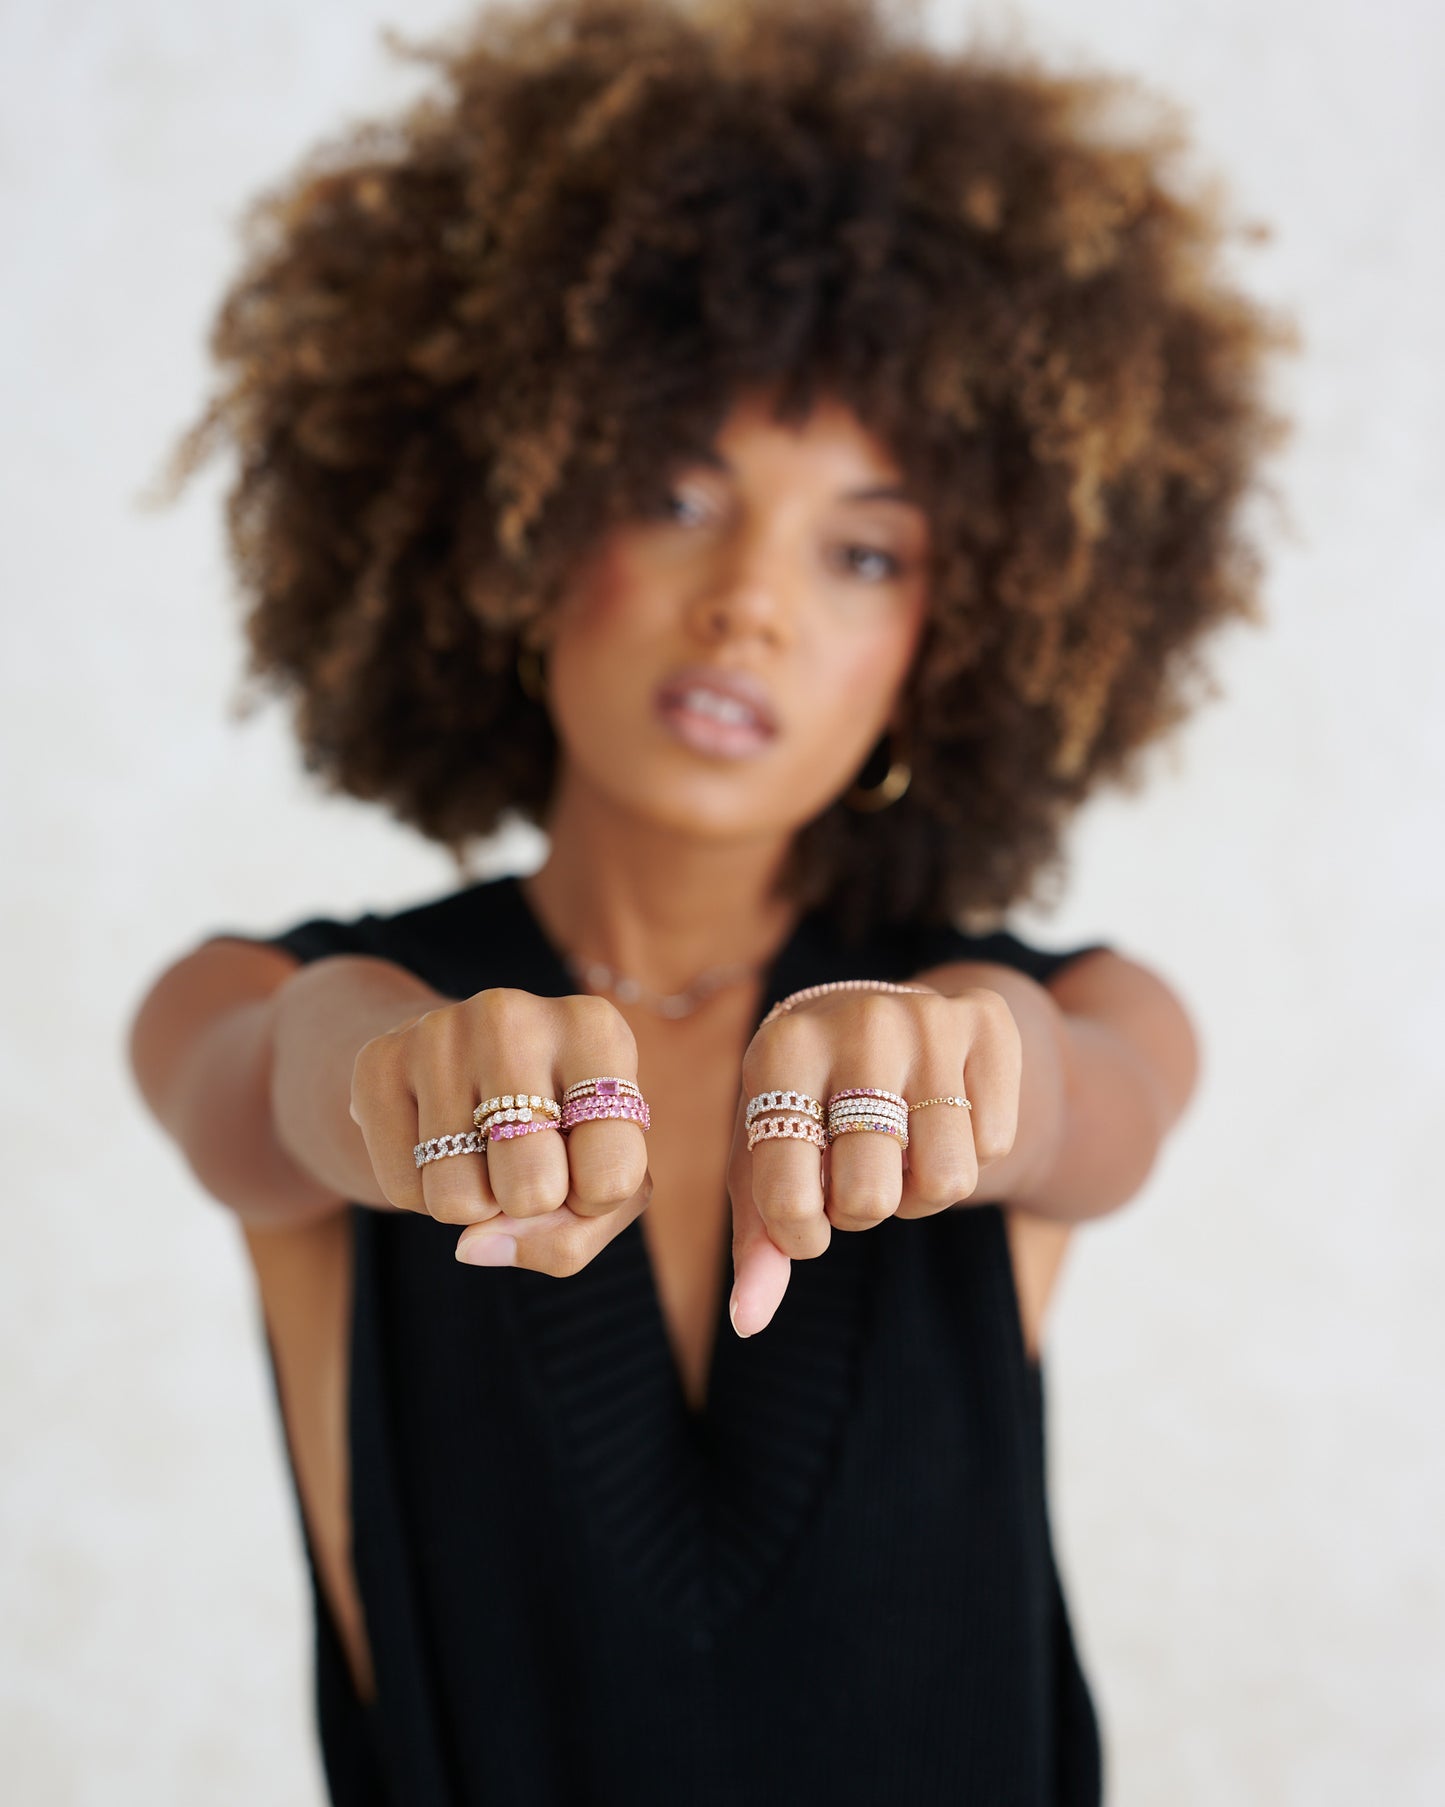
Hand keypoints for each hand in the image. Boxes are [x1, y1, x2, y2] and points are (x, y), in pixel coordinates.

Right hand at [348, 988, 651, 1271]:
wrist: (459, 1059)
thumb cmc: (556, 1130)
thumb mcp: (598, 1177)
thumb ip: (568, 1238)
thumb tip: (472, 1245)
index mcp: (595, 1031)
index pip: (611, 1177)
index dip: (595, 1201)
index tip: (585, 1163)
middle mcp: (515, 1017)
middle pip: (532, 1191)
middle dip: (529, 1203)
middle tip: (526, 1158)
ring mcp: (439, 1033)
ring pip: (458, 1200)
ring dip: (474, 1204)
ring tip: (482, 1149)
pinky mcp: (379, 1061)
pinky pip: (402, 1190)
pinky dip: (424, 1193)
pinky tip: (439, 1140)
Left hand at [726, 984, 1022, 1334]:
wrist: (889, 1015)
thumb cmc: (811, 1104)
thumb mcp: (769, 1155)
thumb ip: (759, 1239)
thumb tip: (750, 1320)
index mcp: (781, 1051)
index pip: (788, 1195)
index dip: (800, 1235)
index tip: (805, 1216)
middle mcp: (857, 1023)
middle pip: (870, 1197)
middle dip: (861, 1210)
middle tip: (855, 1172)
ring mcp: (928, 1016)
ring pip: (945, 1180)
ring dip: (919, 1192)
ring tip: (898, 1151)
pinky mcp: (988, 1021)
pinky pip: (995, 1145)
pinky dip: (969, 1152)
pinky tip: (941, 1115)